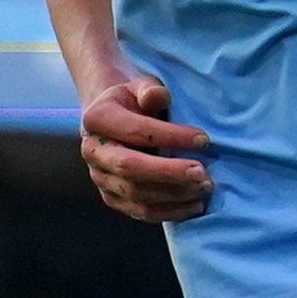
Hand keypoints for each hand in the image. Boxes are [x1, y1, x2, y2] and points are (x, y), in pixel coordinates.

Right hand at [80, 72, 210, 223]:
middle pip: (130, 168)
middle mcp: (92, 152)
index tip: (203, 139)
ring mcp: (100, 179)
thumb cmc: (135, 100)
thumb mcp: (141, 85)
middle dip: (169, 173)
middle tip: (203, 174)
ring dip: (173, 194)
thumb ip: (150, 90)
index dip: (169, 137)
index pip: (134, 131)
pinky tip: (195, 205)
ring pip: (136, 194)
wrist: (116, 117)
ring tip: (204, 188)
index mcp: (96, 119)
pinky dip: (169, 212)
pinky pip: (140, 211)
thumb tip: (157, 96)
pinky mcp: (113, 198)